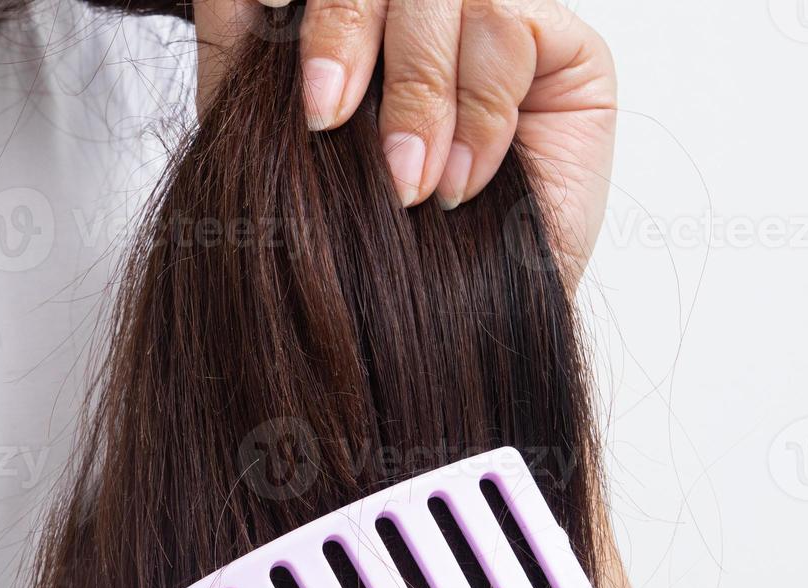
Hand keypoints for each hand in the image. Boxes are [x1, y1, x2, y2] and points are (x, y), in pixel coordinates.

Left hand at [196, 0, 616, 276]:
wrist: (426, 334)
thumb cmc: (348, 246)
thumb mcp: (266, 133)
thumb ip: (243, 42)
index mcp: (353, 12)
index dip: (314, 4)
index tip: (278, 30)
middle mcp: (422, 7)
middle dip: (344, 34)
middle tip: (326, 118)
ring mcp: (495, 19)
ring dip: (419, 95)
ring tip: (406, 184)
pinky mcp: (564, 46)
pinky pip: (513, 28)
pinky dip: (479, 112)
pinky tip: (461, 182)